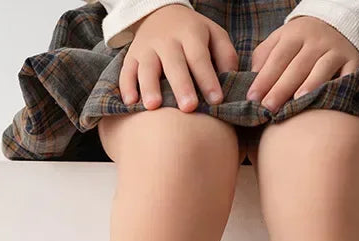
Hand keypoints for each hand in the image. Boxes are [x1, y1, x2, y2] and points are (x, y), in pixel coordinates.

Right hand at [120, 5, 238, 111]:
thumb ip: (225, 56)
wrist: (161, 14)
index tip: (217, 100)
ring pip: (147, 67)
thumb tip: (232, 80)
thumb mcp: (215, 35)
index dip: (208, 79)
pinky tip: (131, 102)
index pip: (199, 57)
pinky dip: (126, 86)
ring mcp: (146, 48)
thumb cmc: (194, 34)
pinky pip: (126, 71)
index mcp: (191, 34)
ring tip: (154, 107)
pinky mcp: (131, 56)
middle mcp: (167, 40)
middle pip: (174, 64)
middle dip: (181, 85)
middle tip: (188, 107)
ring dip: (149, 87)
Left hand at [247, 17, 358, 111]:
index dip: (265, 78)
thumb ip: (264, 56)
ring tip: (297, 102)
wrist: (338, 24)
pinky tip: (328, 99)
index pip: (277, 58)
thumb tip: (253, 78)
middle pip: (297, 66)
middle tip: (268, 108)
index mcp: (294, 35)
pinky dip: (339, 86)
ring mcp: (336, 50)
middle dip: (282, 87)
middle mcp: (316, 40)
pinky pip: (347, 75)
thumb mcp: (280, 40)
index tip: (252, 98)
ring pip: (322, 68)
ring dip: (310, 85)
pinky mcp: (353, 60)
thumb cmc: (301, 42)